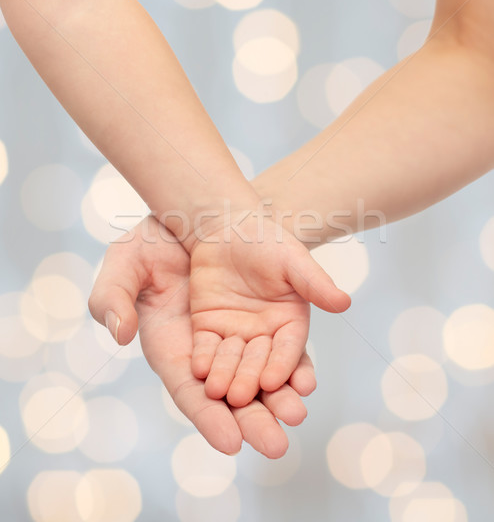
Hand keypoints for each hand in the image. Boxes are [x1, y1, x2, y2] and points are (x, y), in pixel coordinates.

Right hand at [88, 216, 316, 457]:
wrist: (191, 213)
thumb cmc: (151, 240)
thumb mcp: (123, 262)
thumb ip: (112, 298)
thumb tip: (119, 334)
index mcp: (171, 346)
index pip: (189, 391)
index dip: (208, 417)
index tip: (231, 442)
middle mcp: (207, 348)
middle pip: (230, 394)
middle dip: (253, 419)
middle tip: (275, 444)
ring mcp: (237, 332)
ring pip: (260, 374)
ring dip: (278, 396)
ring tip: (296, 412)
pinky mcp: (263, 315)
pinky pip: (279, 345)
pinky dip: (292, 363)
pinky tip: (305, 378)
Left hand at [188, 211, 350, 407]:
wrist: (229, 228)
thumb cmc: (267, 241)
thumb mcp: (293, 260)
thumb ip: (314, 283)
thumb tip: (344, 302)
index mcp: (290, 322)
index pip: (288, 349)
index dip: (282, 365)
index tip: (275, 381)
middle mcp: (264, 334)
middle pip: (259, 363)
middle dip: (251, 381)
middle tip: (242, 398)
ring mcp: (235, 333)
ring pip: (231, 361)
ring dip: (225, 377)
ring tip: (218, 392)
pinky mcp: (208, 328)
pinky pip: (206, 348)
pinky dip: (203, 360)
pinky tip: (198, 371)